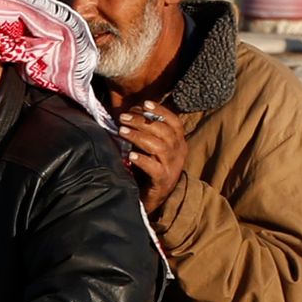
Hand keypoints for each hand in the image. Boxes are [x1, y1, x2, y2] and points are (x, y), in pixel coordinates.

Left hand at [116, 97, 190, 211]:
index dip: (160, 110)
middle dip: (142, 121)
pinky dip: (143, 160)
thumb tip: (129, 113)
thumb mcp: (149, 147)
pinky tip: (131, 156)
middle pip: (164, 131)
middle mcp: (179, 153)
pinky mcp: (163, 182)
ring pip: (160, 147)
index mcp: (178, 142)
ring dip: (139, 137)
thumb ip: (145, 132)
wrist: (151, 198)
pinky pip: (155, 169)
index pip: (174, 122)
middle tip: (123, 118)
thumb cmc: (147, 169)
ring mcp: (172, 167)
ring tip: (122, 131)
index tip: (144, 103)